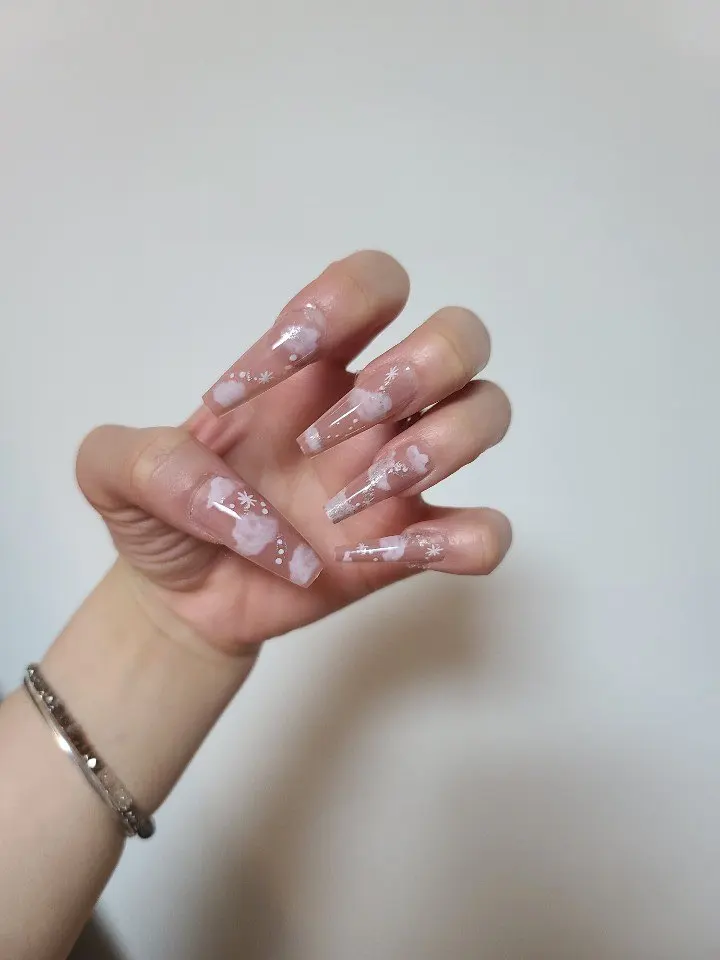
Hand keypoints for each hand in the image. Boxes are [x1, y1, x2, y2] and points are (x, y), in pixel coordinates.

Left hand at [76, 252, 511, 652]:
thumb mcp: (113, 472)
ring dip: (434, 446)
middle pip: (461, 335)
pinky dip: (454, 540)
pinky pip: (489, 531)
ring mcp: (401, 475)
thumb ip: (145, 460)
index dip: (336, 309)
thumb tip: (234, 503)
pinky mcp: (414, 544)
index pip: (374, 282)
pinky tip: (375, 555)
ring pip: (489, 413)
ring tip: (343, 503)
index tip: (256, 383)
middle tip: (328, 435)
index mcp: (310, 366)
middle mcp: (372, 408)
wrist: (182, 599)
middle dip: (413, 371)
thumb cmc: (164, 518)